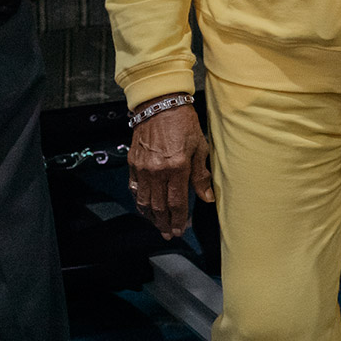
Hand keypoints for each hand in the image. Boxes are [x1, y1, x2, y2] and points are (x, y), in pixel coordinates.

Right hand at [129, 103, 213, 240]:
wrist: (160, 105)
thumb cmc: (184, 124)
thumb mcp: (201, 147)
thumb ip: (201, 176)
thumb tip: (208, 198)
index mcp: (176, 168)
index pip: (177, 202)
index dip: (179, 219)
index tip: (180, 230)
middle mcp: (157, 171)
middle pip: (159, 206)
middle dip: (164, 223)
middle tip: (169, 234)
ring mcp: (142, 168)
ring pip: (144, 200)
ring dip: (151, 216)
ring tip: (158, 225)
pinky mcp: (133, 163)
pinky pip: (134, 188)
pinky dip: (139, 201)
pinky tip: (144, 208)